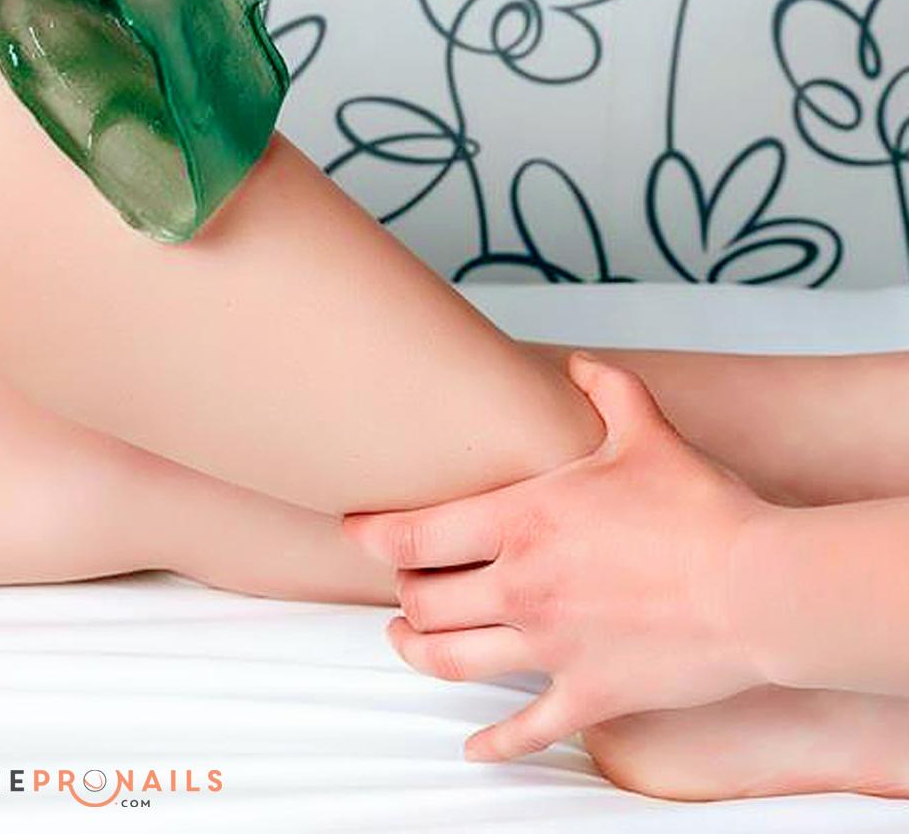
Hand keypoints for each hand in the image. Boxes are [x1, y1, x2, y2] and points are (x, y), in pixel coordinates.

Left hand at [344, 353, 767, 761]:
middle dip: (402, 595)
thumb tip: (579, 364)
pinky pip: (523, 729)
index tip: (354, 530)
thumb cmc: (699, 508)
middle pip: (423, 604)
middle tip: (401, 585)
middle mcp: (521, 587)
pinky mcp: (587, 695)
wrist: (757, 586)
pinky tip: (474, 747)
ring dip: (417, 653)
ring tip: (405, 643)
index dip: (372, 534)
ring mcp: (549, 648)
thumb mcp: (647, 431)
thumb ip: (607, 389)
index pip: (415, 535)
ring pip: (450, 662)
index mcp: (522, 522)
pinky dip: (492, 743)